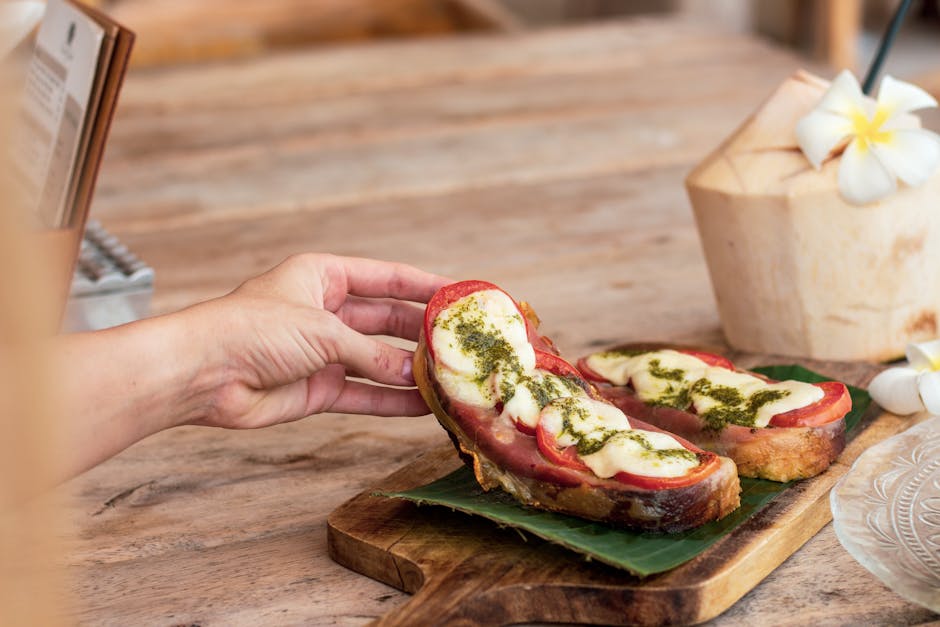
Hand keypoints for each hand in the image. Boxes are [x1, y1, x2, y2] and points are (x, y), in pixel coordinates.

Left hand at [184, 254, 450, 428]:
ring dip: (410, 371)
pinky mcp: (317, 388)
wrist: (202, 374)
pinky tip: (423, 406)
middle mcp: (326, 312)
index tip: (462, 295)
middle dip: (421, 333)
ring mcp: (323, 352)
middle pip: (386, 321)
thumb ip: (371, 353)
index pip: (387, 278)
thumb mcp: (321, 330)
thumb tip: (413, 374)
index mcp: (323, 277)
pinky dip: (391, 401)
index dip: (425, 286)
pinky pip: (364, 393)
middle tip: (461, 345)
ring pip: (378, 361)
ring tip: (451, 378)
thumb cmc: (251, 330)